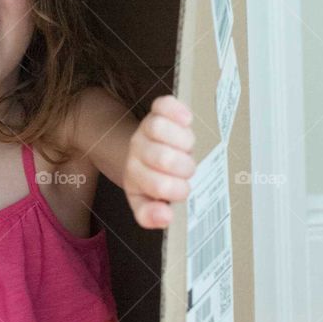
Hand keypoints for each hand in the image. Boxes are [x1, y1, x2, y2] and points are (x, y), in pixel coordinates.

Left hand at [123, 95, 195, 229]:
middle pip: (164, 157)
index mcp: (135, 175)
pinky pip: (164, 105)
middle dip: (184, 168)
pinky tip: (186, 121)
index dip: (178, 189)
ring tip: (187, 150)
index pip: (159, 185)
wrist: (139, 152)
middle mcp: (137, 150)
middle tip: (186, 170)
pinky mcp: (157, 110)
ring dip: (184, 142)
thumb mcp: (144, 202)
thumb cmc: (149, 180)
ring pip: (160, 129)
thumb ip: (151, 215)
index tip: (183, 189)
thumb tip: (165, 217)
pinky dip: (178, 111)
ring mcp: (146, 128)